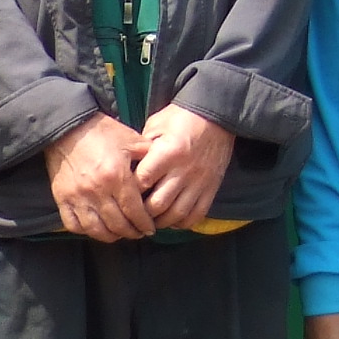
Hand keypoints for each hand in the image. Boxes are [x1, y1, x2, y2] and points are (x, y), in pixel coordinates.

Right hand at [43, 112, 153, 240]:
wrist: (68, 126)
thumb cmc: (101, 132)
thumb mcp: (131, 140)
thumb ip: (149, 158)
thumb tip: (163, 172)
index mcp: (117, 177)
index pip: (134, 212)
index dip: (144, 224)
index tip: (150, 228)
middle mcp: (97, 191)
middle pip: (118, 225)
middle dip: (132, 232)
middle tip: (138, 232)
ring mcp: (77, 197)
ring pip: (96, 230)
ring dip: (111, 236)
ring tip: (120, 233)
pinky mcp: (62, 198)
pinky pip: (74, 224)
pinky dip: (86, 231)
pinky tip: (96, 228)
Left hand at [136, 106, 234, 229]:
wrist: (216, 116)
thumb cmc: (180, 119)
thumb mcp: (155, 126)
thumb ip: (142, 149)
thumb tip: (128, 170)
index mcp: (167, 153)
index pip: (142, 181)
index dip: (130, 190)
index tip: (123, 193)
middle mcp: (183, 171)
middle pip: (158, 204)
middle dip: (142, 213)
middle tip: (133, 214)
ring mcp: (199, 182)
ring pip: (177, 214)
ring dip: (161, 222)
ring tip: (150, 221)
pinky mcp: (211, 188)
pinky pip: (197, 214)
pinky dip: (183, 223)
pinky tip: (172, 220)